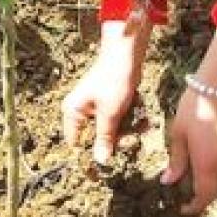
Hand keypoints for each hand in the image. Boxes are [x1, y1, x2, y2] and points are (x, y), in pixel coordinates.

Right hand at [62, 24, 145, 164]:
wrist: (126, 55)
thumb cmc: (113, 81)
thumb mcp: (109, 114)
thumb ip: (104, 139)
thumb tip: (100, 162)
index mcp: (73, 112)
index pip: (76, 143)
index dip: (91, 153)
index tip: (108, 161)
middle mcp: (80, 110)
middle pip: (97, 137)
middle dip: (117, 139)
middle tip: (133, 139)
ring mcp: (95, 106)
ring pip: (111, 129)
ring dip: (128, 128)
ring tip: (143, 124)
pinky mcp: (109, 102)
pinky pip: (119, 118)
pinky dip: (131, 118)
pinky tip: (143, 117)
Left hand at [165, 87, 216, 214]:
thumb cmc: (194, 109)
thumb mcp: (178, 134)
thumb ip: (176, 160)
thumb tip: (168, 181)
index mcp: (207, 164)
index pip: (204, 196)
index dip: (195, 206)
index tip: (183, 209)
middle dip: (204, 199)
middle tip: (188, 200)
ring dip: (212, 187)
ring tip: (194, 183)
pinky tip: (205, 166)